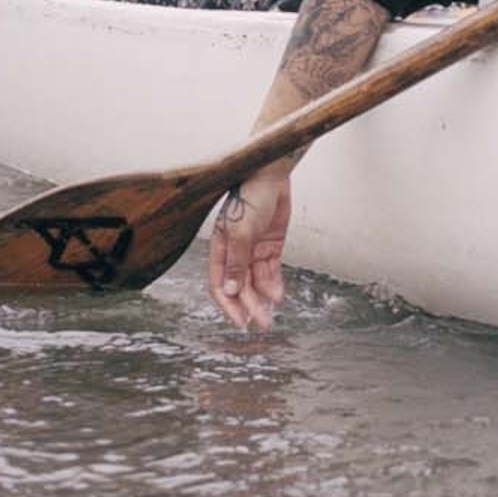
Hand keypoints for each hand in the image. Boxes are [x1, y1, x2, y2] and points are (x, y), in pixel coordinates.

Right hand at [208, 162, 292, 328]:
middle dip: (249, 305)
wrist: (272, 174)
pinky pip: (270, 271)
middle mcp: (235, 252)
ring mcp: (253, 249)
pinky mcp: (269, 246)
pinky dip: (273, 284)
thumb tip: (230, 289)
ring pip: (255, 281)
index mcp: (220, 248)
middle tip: (262, 322)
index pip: (219, 284)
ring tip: (271, 313)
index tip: (240, 321)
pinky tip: (278, 296)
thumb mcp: (241, 231)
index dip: (228, 304)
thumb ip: (236, 262)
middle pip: (239, 286)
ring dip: (262, 298)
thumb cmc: (250, 195)